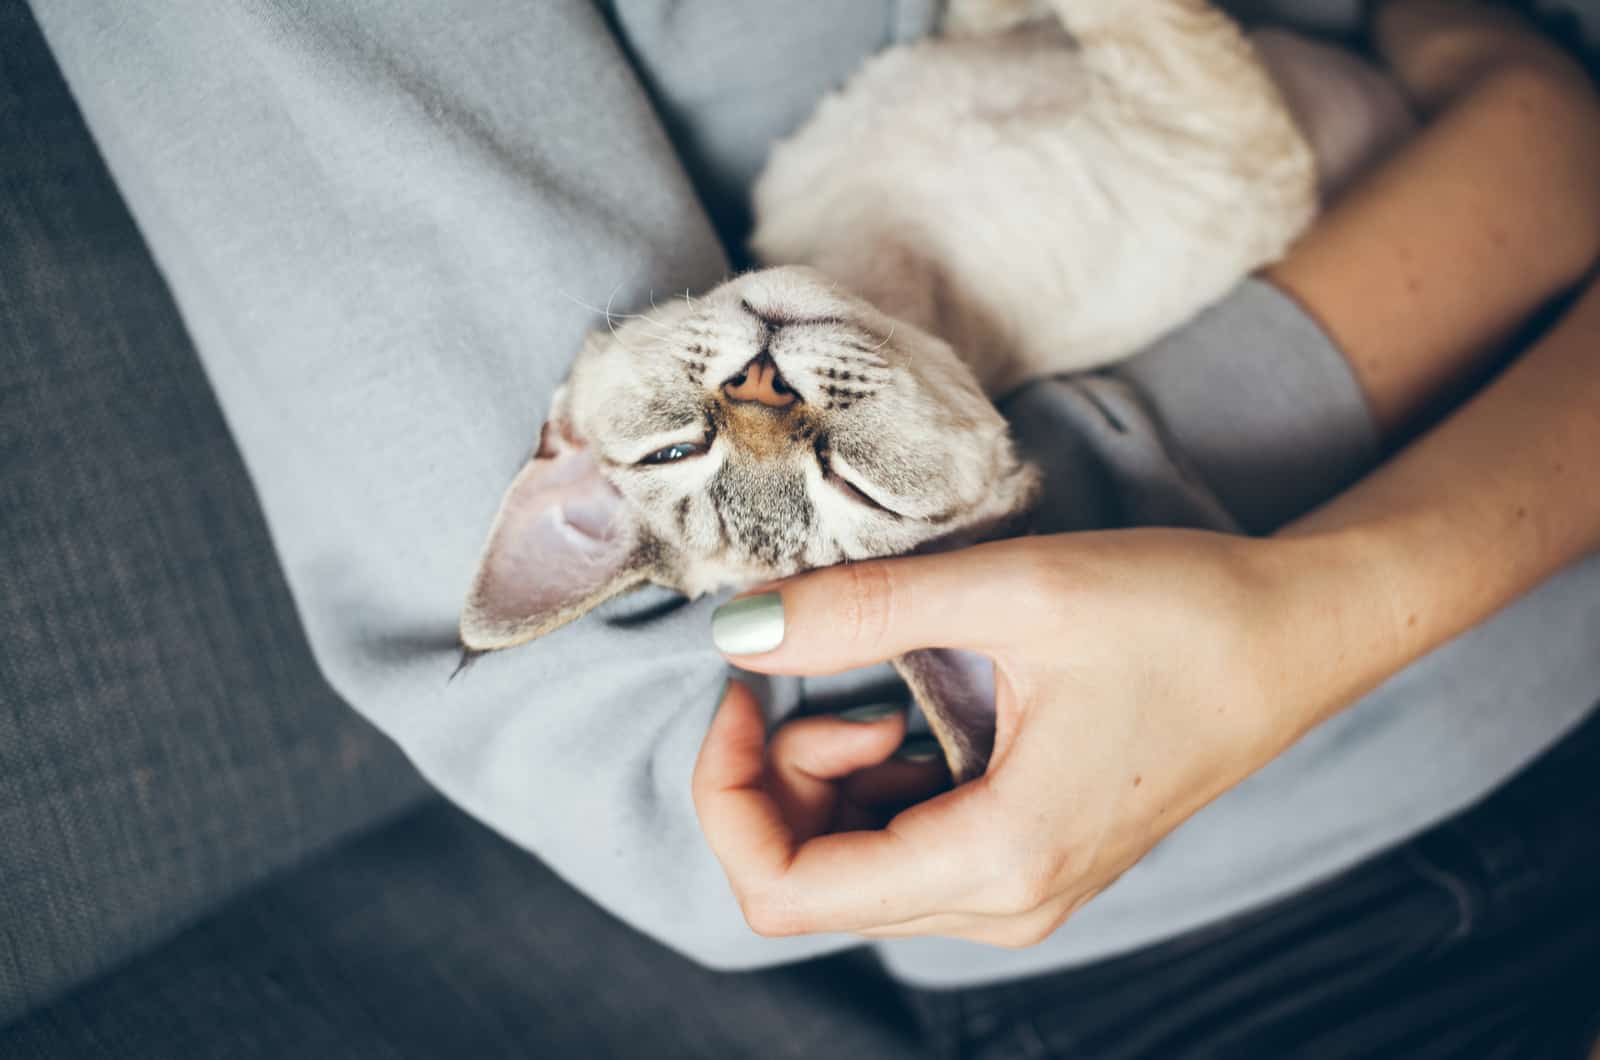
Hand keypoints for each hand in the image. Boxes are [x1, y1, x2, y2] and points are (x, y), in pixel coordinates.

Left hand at [693, 528, 1396, 945]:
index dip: (726, 790)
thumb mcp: (1016, 591)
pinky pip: (900, 851)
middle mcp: (1001, 906)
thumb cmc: (1181, 613)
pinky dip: (869, 787)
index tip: (740, 687)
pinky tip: (907, 713)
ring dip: (821, 781)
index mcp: (996, 860)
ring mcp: (1016, 892)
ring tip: (879, 690)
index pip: (785, 891)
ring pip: (848, 873)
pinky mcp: (1025, 860)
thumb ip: (862, 612)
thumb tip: (733, 627)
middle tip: (806, 674)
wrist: (1297, 637)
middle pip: (807, 886)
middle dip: (771, 781)